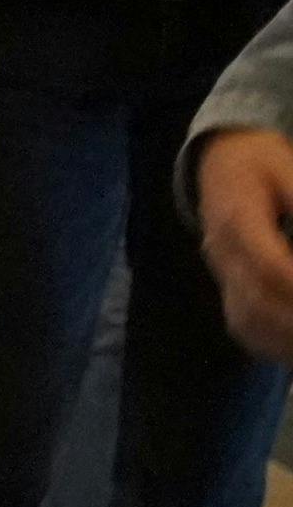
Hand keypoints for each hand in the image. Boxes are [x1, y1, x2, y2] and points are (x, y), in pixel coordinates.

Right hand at [201, 129, 292, 362]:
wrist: (220, 162)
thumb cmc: (262, 164)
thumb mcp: (289, 169)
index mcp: (235, 217)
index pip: (268, 264)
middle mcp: (221, 251)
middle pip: (259, 299)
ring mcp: (221, 274)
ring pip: (249, 319)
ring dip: (287, 336)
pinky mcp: (226, 290)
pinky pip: (245, 327)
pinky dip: (276, 344)